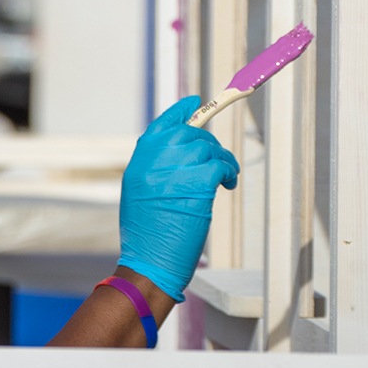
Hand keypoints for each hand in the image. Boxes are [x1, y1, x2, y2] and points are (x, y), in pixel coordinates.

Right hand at [117, 95, 240, 300]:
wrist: (149, 264)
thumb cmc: (147, 236)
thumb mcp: (139, 193)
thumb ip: (155, 168)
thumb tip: (180, 150)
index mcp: (139, 161)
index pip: (162, 125)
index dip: (181, 111)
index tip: (195, 102)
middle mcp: (155, 161)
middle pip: (189, 134)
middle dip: (207, 144)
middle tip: (217, 160)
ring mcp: (175, 171)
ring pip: (208, 148)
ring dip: (221, 160)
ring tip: (224, 176)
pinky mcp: (197, 185)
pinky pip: (220, 165)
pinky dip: (228, 172)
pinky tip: (227, 184)